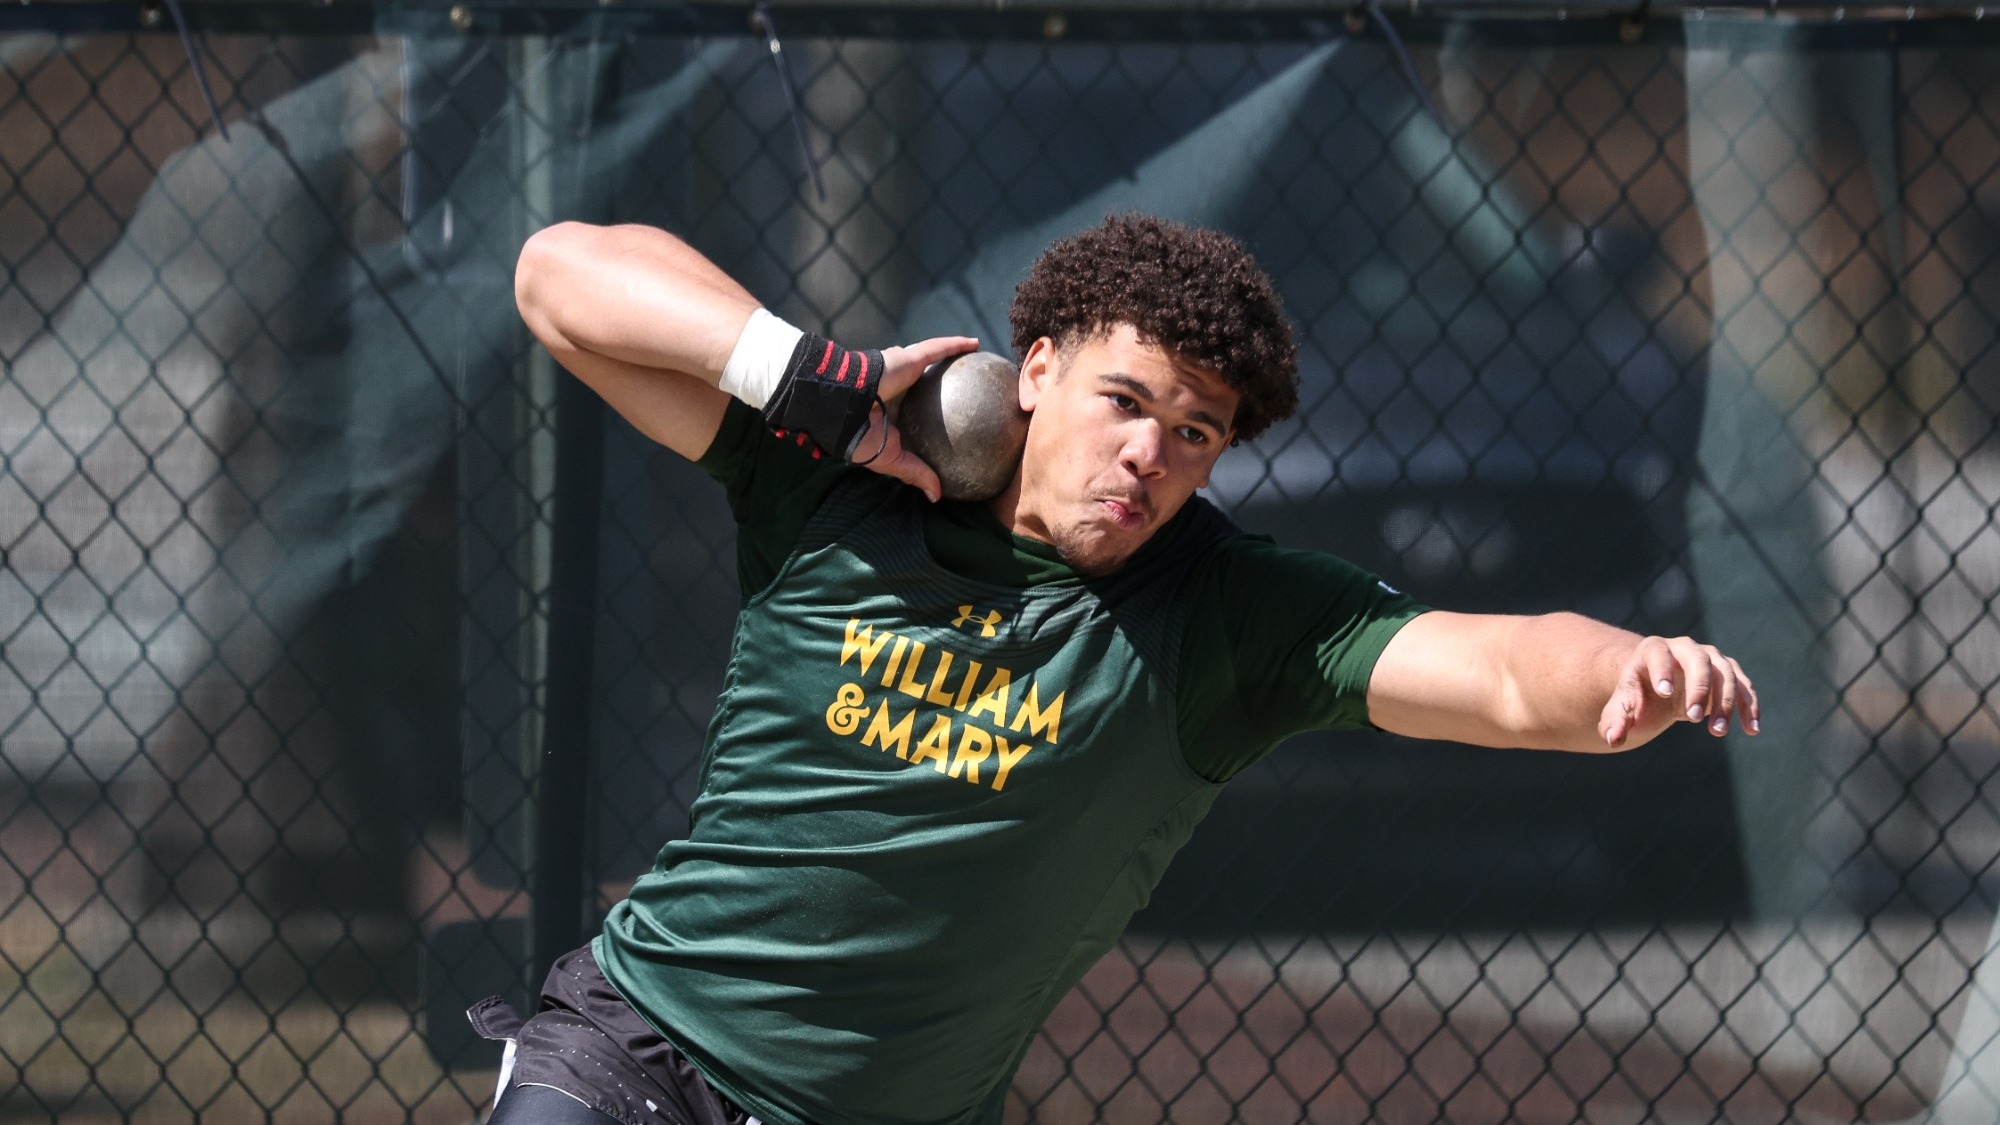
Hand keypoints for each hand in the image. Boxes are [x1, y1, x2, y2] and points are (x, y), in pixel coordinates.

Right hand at [849, 335, 979, 501]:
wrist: (843, 407)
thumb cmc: (860, 435)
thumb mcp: (892, 459)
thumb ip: (916, 472)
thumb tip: (937, 497)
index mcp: (892, 411)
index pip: (918, 411)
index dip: (934, 413)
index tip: (957, 421)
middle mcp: (900, 389)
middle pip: (928, 383)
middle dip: (948, 382)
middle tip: (972, 388)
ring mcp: (904, 371)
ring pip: (934, 360)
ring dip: (954, 357)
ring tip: (978, 359)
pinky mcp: (908, 357)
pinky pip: (937, 349)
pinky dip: (955, 345)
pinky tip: (976, 344)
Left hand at [1598, 635, 1758, 748]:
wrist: (1659, 687)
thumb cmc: (1638, 696)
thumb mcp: (1622, 707)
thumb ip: (1615, 721)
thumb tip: (1613, 740)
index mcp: (1653, 650)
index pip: (1658, 654)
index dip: (1662, 670)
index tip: (1664, 694)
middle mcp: (1684, 648)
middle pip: (1698, 660)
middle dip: (1699, 689)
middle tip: (1693, 719)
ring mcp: (1710, 657)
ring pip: (1725, 673)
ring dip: (1725, 703)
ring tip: (1717, 732)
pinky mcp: (1728, 672)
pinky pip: (1743, 686)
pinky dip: (1749, 706)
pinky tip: (1752, 729)